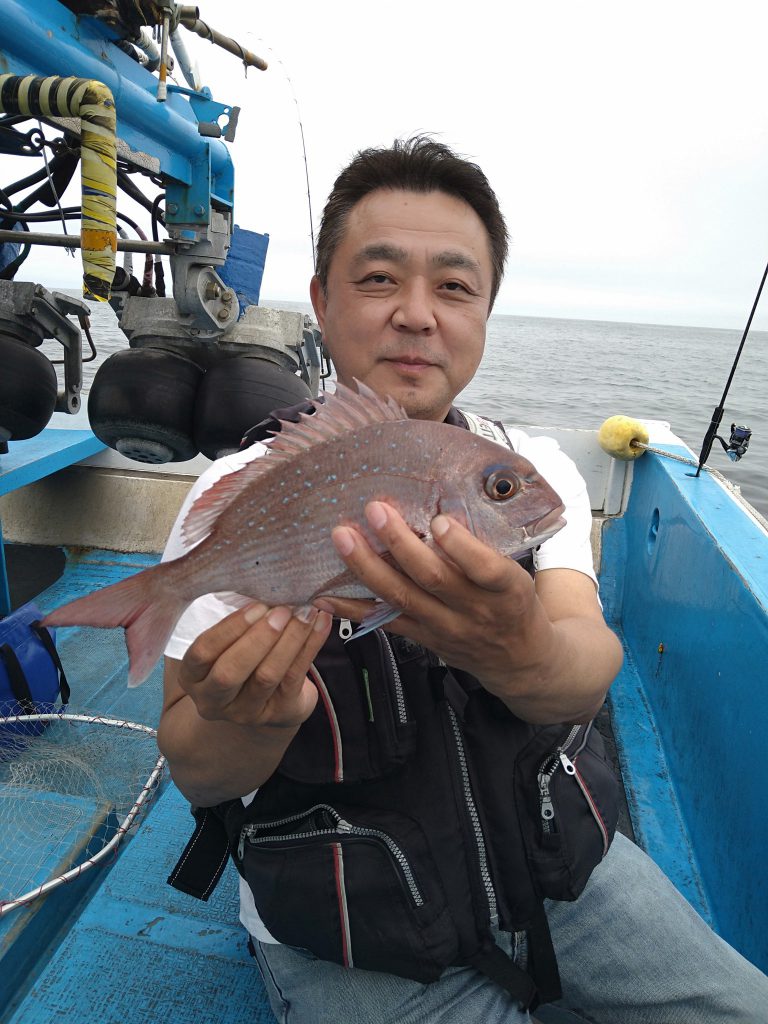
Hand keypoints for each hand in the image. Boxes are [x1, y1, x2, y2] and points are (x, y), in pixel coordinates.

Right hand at [176, 603, 331, 729]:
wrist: (269, 698)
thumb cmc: (243, 657)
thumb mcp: (227, 643)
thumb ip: (235, 622)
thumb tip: (262, 584)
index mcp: (193, 677)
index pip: (202, 653)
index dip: (228, 629)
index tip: (255, 606)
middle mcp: (213, 699)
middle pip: (230, 672)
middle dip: (259, 638)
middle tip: (282, 610)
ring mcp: (245, 711)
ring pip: (267, 676)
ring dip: (289, 640)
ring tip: (305, 612)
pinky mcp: (279, 712)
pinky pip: (295, 677)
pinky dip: (310, 646)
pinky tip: (321, 623)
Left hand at [320, 501, 554, 696]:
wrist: (520, 659)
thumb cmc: (515, 604)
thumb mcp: (517, 573)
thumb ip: (485, 547)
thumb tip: (443, 501)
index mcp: (505, 589)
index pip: (485, 568)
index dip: (460, 546)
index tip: (439, 520)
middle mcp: (473, 610)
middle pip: (432, 578)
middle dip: (399, 543)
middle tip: (375, 510)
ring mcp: (445, 627)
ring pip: (402, 598)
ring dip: (368, 567)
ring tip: (344, 538)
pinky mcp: (424, 638)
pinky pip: (385, 622)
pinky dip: (353, 608)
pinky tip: (327, 594)